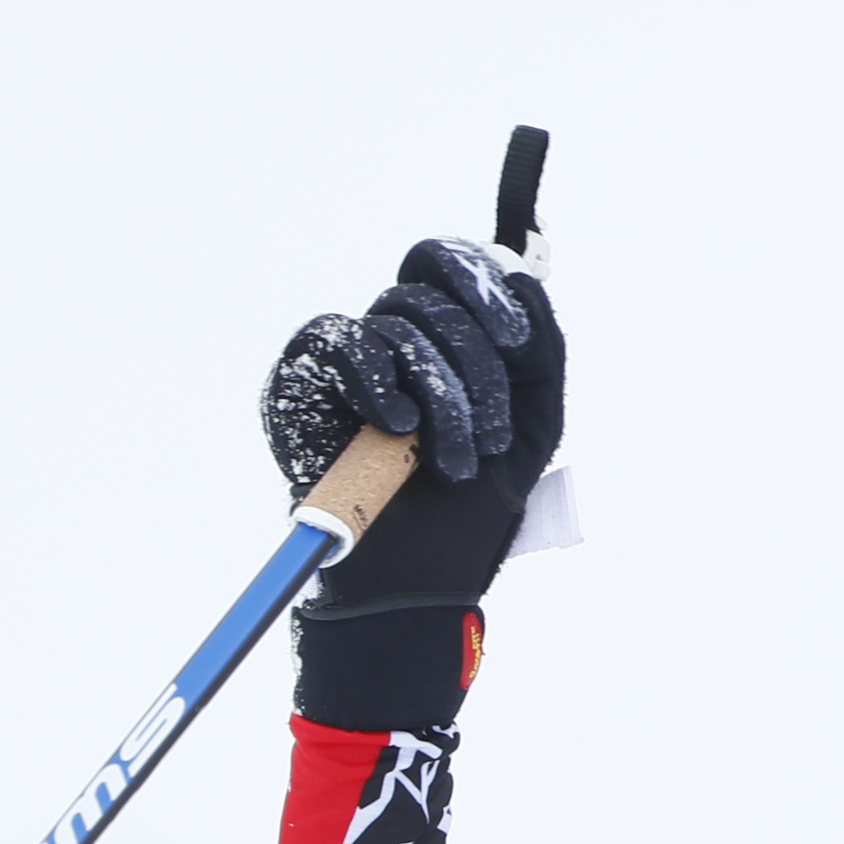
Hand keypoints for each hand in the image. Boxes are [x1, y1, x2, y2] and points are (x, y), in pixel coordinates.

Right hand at [261, 236, 565, 621]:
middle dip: (475, 366)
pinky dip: (377, 380)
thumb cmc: (473, 508)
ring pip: (397, 321)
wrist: (421, 577)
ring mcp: (346, 360)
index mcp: (441, 340)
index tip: (513, 338)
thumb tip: (522, 276)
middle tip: (488, 439)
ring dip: (443, 399)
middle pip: (429, 293)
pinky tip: (396, 429)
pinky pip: (339, 338)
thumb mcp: (533, 422)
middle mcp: (390, 340)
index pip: (447, 266)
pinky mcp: (301, 383)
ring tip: (451, 464)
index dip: (480, 283)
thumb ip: (543, 349)